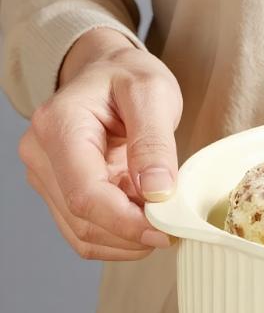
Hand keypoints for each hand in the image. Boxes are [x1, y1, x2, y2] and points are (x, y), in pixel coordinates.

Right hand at [18, 28, 182, 259]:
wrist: (109, 72)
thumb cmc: (128, 77)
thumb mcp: (153, 94)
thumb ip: (155, 143)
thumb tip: (157, 191)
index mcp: (60, 125)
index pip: (85, 195)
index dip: (127, 223)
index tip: (166, 230)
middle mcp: (41, 154)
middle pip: (83, 221)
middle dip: (132, 234)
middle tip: (173, 226)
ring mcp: (46, 176)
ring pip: (83, 235)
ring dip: (127, 241)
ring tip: (160, 219)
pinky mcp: (58, 192)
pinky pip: (85, 234)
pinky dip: (119, 239)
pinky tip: (143, 219)